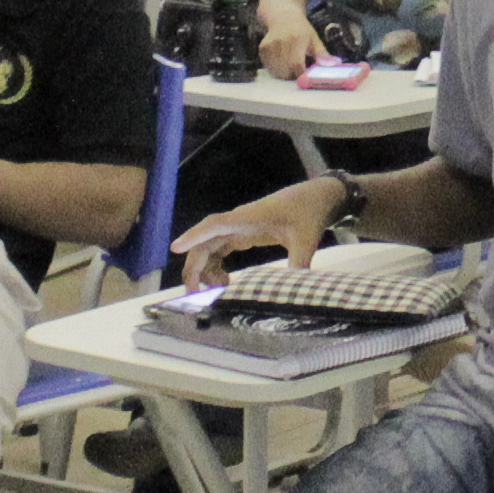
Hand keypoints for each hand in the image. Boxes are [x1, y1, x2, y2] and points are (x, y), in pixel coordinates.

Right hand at [177, 177, 352, 282]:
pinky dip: (215, 266)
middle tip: (195, 295)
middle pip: (205, 242)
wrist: (318, 197)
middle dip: (194, 267)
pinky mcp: (243, 233)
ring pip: (209, 248)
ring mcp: (238, 227)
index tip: (176, 248)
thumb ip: (298, 263)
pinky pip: (219, 250)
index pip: (215, 225)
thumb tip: (294, 288)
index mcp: (249, 218)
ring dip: (205, 270)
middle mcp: (238, 222)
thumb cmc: (309, 212)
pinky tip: (226, 282)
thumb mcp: (306, 239)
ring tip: (218, 292)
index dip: (194, 236)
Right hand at [258, 15, 320, 79]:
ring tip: (291, 66)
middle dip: (294, 76)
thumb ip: (322, 54)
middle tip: (299, 71)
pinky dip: (276, 69)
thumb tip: (335, 65)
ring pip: (276, 71)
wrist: (282, 16)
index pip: (296, 64)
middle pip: (286, 70)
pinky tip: (282, 61)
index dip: (301, 74)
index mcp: (297, 39)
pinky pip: (268, 67)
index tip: (307, 77)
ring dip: (285, 74)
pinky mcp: (262, 49)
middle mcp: (281, 42)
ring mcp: (270, 45)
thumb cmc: (301, 30)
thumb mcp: (315, 40)